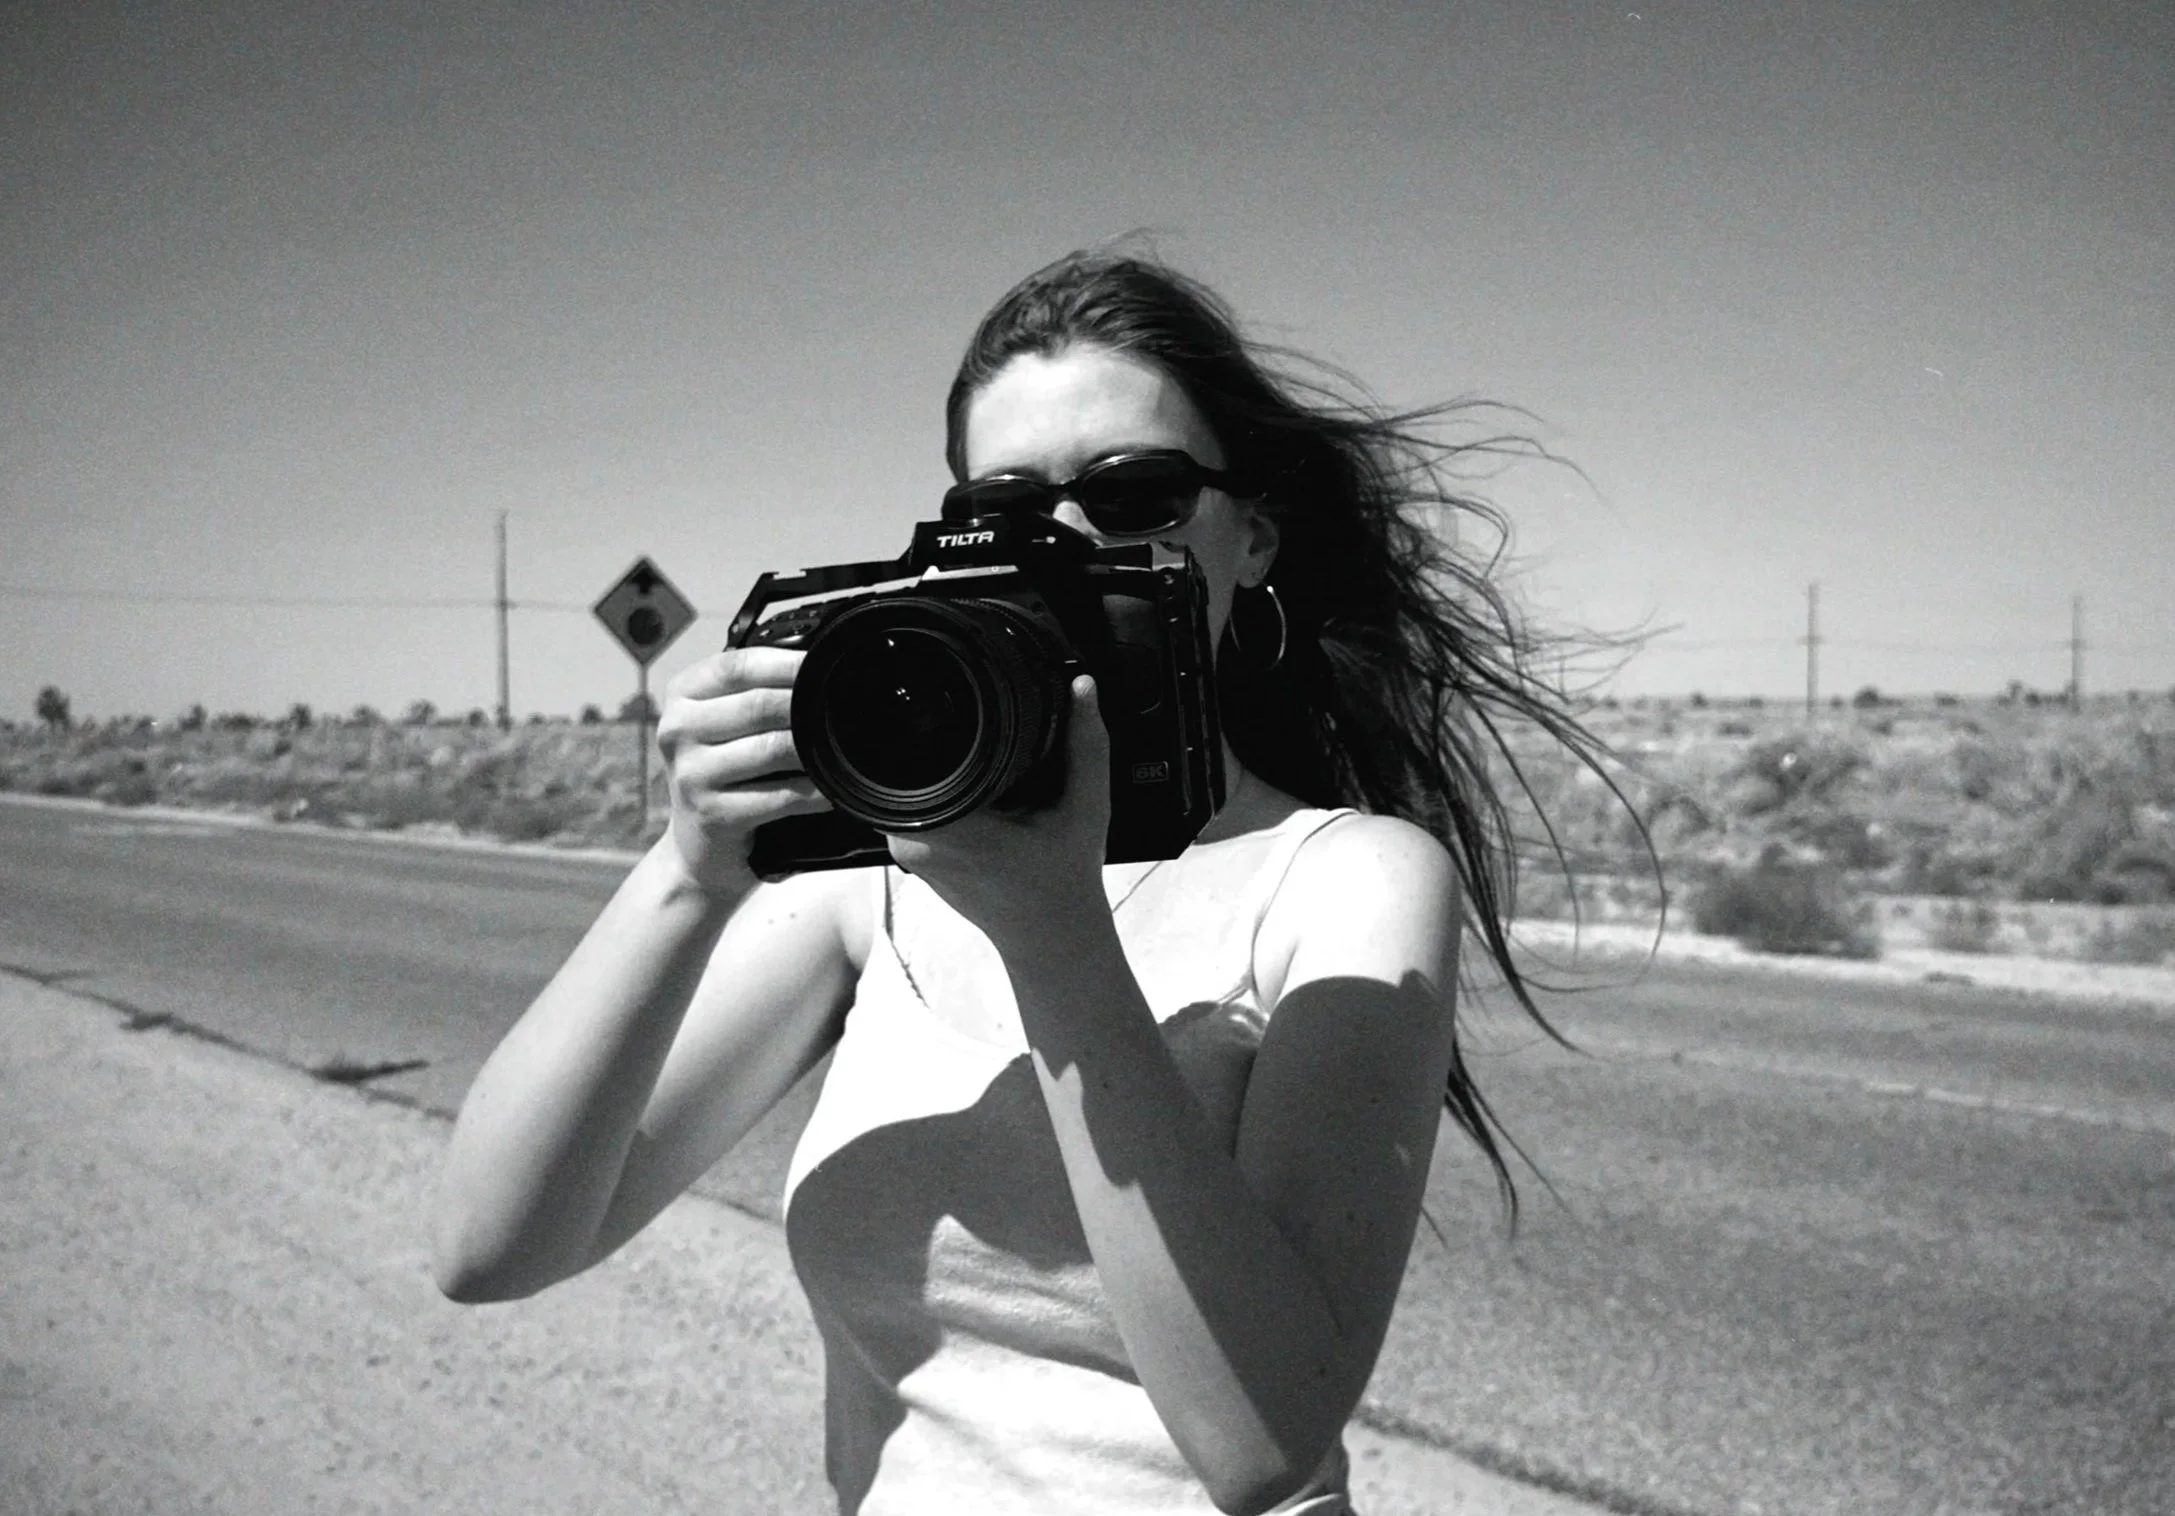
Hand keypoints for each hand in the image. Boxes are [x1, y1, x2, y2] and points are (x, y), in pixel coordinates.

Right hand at [654, 647, 831, 893]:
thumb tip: (816, 667)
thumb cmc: (723, 773)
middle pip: (758, 705)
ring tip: (840, 747)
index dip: (786, 664)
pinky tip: (830, 790)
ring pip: (772, 748)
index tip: (824, 665)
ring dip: (814, 749)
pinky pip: (779, 796)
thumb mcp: (723, 723)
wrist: (699, 844)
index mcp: (682, 695)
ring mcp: (691, 774)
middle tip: (845, 708)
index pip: (738, 667)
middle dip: (807, 706)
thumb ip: (754, 692)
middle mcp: (678, 730)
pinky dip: (812, 792)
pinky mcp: (713, 813)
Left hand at [885, 675, 1112, 946]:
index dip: (925, 724)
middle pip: (902, 763)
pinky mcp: (911, 855)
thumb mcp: (1086, 807)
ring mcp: (907, 852)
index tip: (952, 708)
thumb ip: (1086, 744)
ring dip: (934, 767)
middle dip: (934, 740)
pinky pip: (910, 805)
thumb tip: (1082, 687)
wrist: (1053, 938)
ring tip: (977, 763)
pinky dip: (936, 790)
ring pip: (903, 784)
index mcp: (951, 829)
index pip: (909, 756)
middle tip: (976, 732)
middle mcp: (916, 842)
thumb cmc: (1066, 882)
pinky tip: (971, 788)